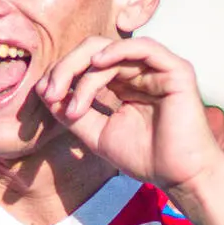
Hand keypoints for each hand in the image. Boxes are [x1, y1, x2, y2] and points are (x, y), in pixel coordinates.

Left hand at [37, 35, 223, 195]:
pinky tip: (97, 63)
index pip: (86, 65)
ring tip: (70, 100)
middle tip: (50, 93)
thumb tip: (44, 91)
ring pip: (111, 50)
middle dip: (66, 68)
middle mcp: (139, 72)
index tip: (44, 96)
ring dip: (83, 72)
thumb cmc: (145, 157)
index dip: (61, 74)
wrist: (180, 176)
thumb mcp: (97, 134)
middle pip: (93, 52)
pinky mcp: (175, 70)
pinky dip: (118, 50)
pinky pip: (144, 47)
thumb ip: (72, 113)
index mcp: (122, 84)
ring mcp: (157, 69)